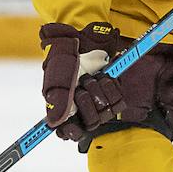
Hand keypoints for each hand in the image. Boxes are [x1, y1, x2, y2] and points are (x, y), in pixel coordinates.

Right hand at [40, 22, 126, 140]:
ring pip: (105, 113)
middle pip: (90, 123)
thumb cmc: (65, 58)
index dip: (72, 133)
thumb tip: (54, 123)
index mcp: (63, 108)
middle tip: (81, 85)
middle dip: (87, 102)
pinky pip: (117, 101)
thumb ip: (58, 100)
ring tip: (91, 77)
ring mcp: (97, 101)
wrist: (83, 39)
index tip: (74, 129)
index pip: (69, 132)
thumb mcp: (57, 76)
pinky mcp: (112, 93)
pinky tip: (103, 76)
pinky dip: (111, 87)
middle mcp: (81, 108)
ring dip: (98, 92)